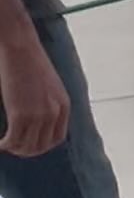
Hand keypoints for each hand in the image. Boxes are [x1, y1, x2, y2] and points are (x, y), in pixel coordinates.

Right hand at [0, 31, 70, 157]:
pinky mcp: (20, 114)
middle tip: (14, 147)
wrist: (20, 47)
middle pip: (42, 146)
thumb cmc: (30, 62)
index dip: (42, 145)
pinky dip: (4, 145)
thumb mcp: (49, 84)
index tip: (30, 145)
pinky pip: (12, 140)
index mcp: (64, 105)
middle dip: (27, 150)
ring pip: (26, 146)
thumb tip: (39, 118)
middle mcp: (54, 112)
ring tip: (6, 145)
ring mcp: (38, 115)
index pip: (57, 138)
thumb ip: (49, 102)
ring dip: (15, 149)